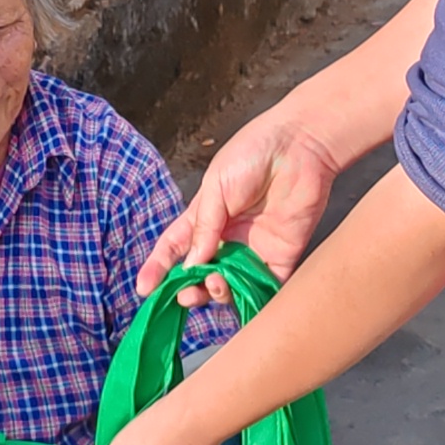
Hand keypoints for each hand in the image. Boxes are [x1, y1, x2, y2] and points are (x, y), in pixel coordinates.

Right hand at [136, 108, 349, 303]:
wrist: (300, 145)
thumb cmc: (253, 154)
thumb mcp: (216, 186)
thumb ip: (203, 227)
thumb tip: (190, 265)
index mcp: (206, 216)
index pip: (176, 247)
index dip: (158, 268)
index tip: (143, 288)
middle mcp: (227, 237)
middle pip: (201, 274)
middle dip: (189, 289)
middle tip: (184, 295)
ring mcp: (253, 249)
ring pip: (229, 286)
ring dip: (216, 292)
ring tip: (215, 282)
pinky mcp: (281, 257)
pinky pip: (264, 289)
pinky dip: (250, 300)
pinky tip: (239, 295)